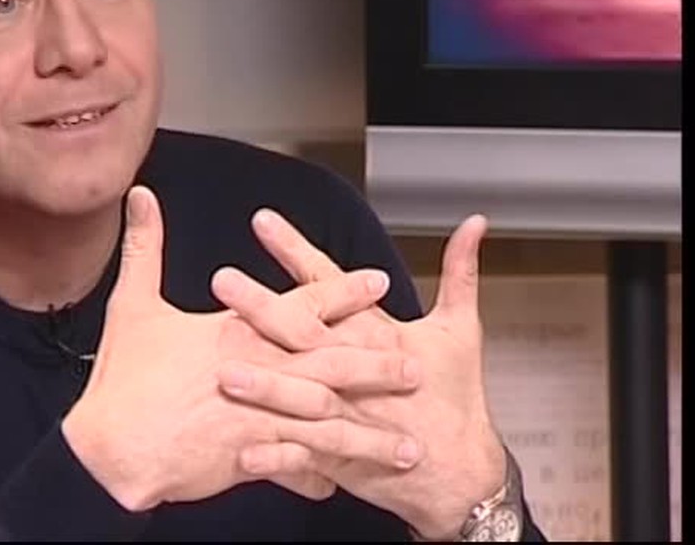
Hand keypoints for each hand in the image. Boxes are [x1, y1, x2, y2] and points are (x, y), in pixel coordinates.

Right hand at [60, 186, 417, 511]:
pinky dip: (317, 477)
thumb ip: (145, 246)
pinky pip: (295, 467)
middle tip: (415, 368)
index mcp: (237, 331)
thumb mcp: (132, 303)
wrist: (112, 446)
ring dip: (369, 435)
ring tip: (406, 445)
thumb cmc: (124, 377)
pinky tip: (340, 485)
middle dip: (376, 366)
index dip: (343, 293)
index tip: (379, 283)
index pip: (301, 305)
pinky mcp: (250, 458)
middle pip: (331, 364)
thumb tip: (141, 196)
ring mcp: (259, 418)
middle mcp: (258, 371)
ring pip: (327, 424)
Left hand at [213, 209, 506, 539]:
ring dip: (262, 383)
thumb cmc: (454, 396)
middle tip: (223, 281)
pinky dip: (276, 457)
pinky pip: (303, 457)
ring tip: (220, 368)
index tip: (262, 221)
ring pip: (300, 395)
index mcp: (378, 333)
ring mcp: (348, 415)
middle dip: (263, 307)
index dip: (296, 249)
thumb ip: (459, 271)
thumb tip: (474, 224)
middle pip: (304, 332)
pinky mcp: (342, 457)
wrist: (463, 474)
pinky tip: (241, 452)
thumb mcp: (461, 328)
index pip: (329, 282)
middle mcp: (358, 370)